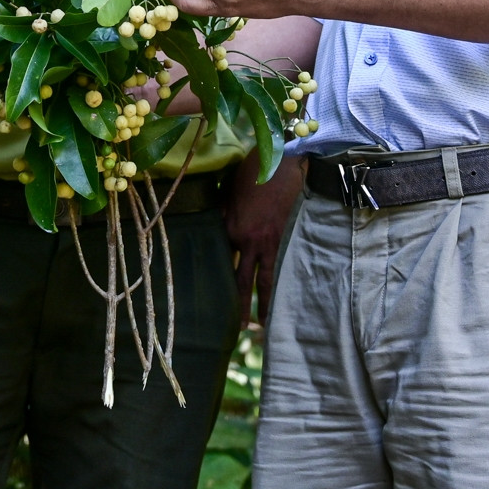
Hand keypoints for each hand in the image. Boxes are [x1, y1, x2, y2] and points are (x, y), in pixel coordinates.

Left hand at [224, 154, 305, 326]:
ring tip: (254, 325)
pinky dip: (275, 287)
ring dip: (256, 303)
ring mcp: (265, 242)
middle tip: (231, 326)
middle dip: (234, 302)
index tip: (204, 293)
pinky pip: (277, 269)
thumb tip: (215, 226)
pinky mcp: (283, 240)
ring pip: (258, 279)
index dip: (212, 274)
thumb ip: (222, 213)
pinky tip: (277, 302)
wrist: (284, 162)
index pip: (217, 255)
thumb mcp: (228, 191)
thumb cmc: (252, 171)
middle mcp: (244, 239)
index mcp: (227, 225)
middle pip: (236, 277)